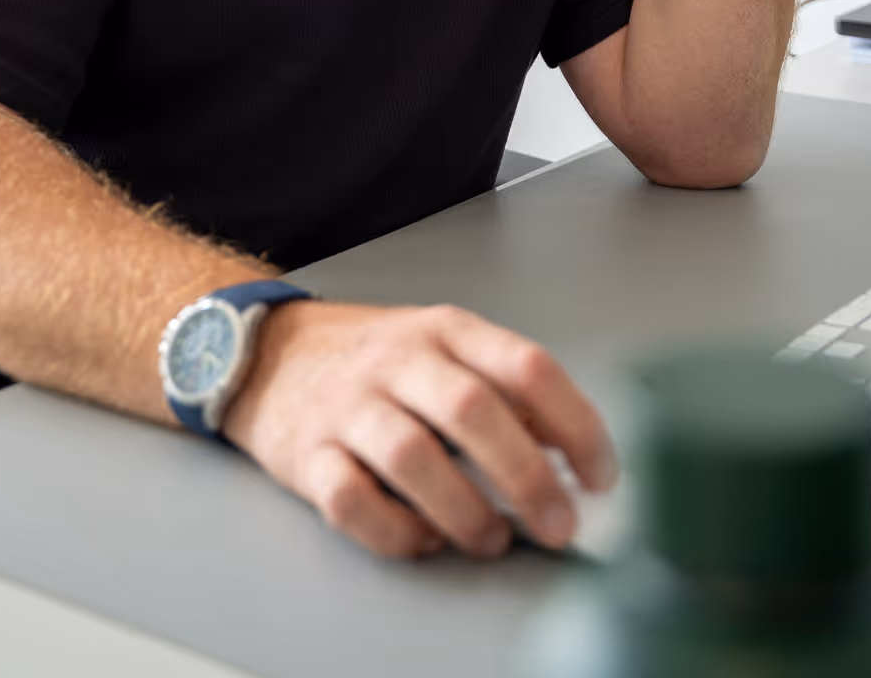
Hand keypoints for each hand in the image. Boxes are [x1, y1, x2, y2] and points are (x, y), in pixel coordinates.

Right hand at [222, 299, 617, 559]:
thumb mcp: (447, 349)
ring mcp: (349, 406)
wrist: (269, 353)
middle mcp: (398, 360)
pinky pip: (350, 500)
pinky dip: (394, 531)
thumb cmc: (376, 361)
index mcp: (446, 330)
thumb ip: (508, 390)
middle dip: (526, 477)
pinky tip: (422, 540)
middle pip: (471, 410)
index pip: (525, 366)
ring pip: (411, 457)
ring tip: (491, 540)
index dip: (575, 423)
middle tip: (559, 525)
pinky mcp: (307, 455)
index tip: (601, 476)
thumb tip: (574, 445)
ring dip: (463, 511)